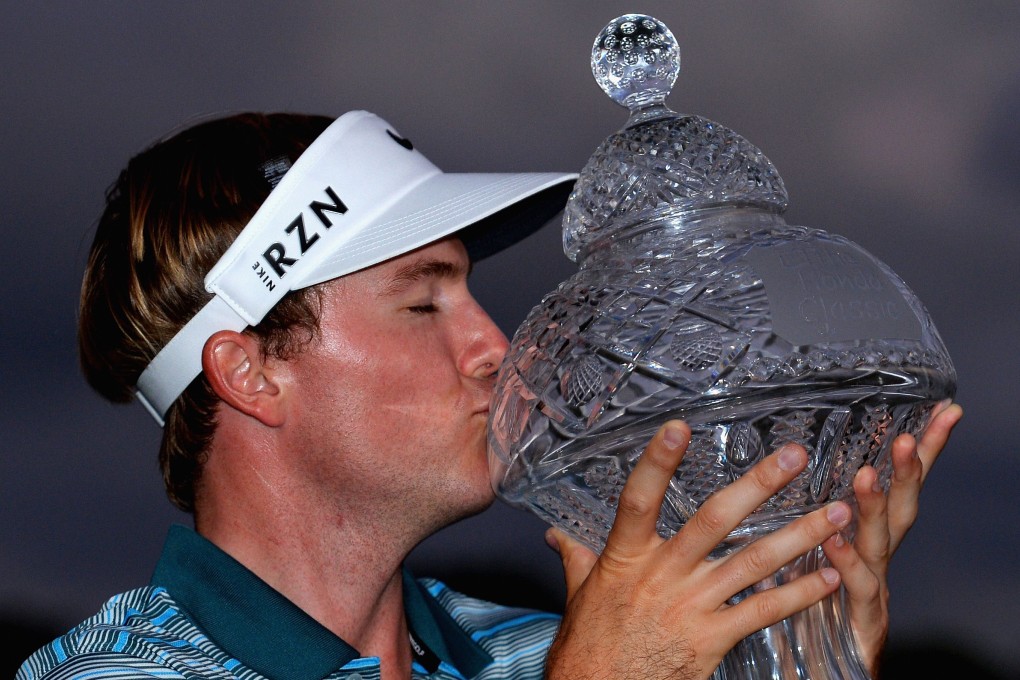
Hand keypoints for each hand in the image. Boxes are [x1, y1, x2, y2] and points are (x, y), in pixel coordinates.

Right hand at [544, 421, 851, 679]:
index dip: (657, 463)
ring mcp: (691, 607)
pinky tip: (830, 577)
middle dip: (758, 486)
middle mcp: (663, 575)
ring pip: (753, 562)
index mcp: (625, 557)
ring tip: (836, 511)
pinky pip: (763, 612)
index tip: (680, 427)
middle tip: (793, 455)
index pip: (638, 500)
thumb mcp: (578, 594)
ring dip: (799, 535)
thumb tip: (557, 533)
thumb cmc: (587, 647)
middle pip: (714, 521)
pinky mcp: (712, 640)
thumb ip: (575, 557)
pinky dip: (799, 594)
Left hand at [823, 401, 962, 674]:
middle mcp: (878, 559)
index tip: (946, 411)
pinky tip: (834, 541)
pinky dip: (846, 562)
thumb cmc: (818, 607)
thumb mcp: (816, 550)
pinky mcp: (860, 621)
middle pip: (903, 508)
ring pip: (880, 544)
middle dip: (909, 471)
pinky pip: (855, 588)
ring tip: (866, 476)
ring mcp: (875, 588)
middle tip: (906, 436)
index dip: (925, 451)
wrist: (825, 671)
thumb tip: (794, 460)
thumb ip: (816, 514)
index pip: (903, 486)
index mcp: (870, 538)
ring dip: (875, 509)